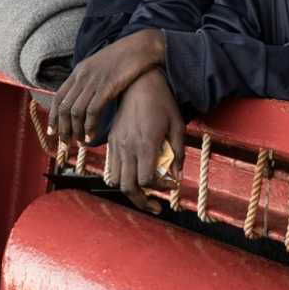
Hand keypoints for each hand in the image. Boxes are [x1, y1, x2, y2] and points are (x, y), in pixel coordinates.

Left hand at [48, 29, 166, 145]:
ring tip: (80, 142)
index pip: (58, 97)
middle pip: (64, 107)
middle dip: (62, 129)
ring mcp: (94, 81)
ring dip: (76, 131)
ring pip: (76, 112)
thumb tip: (85, 99)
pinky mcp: (107, 86)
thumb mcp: (101, 66)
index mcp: (79, 71)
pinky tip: (91, 136)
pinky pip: (92, 111)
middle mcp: (83, 76)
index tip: (52, 132)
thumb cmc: (126, 58)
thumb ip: (91, 80)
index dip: (53, 117)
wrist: (141, 46)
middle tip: (66, 144)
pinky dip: (90, 126)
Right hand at [106, 69, 185, 212]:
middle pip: (128, 186)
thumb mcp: (177, 125)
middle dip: (142, 201)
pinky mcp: (111, 140)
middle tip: (155, 206)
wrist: (139, 82)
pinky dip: (120, 177)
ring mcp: (116, 144)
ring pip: (115, 180)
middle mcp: (127, 146)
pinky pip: (111, 167)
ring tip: (144, 193)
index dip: (160, 189)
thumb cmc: (162, 102)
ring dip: (130, 191)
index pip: (147, 179)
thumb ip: (177, 152)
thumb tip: (176, 176)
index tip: (171, 186)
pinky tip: (134, 174)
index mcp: (145, 143)